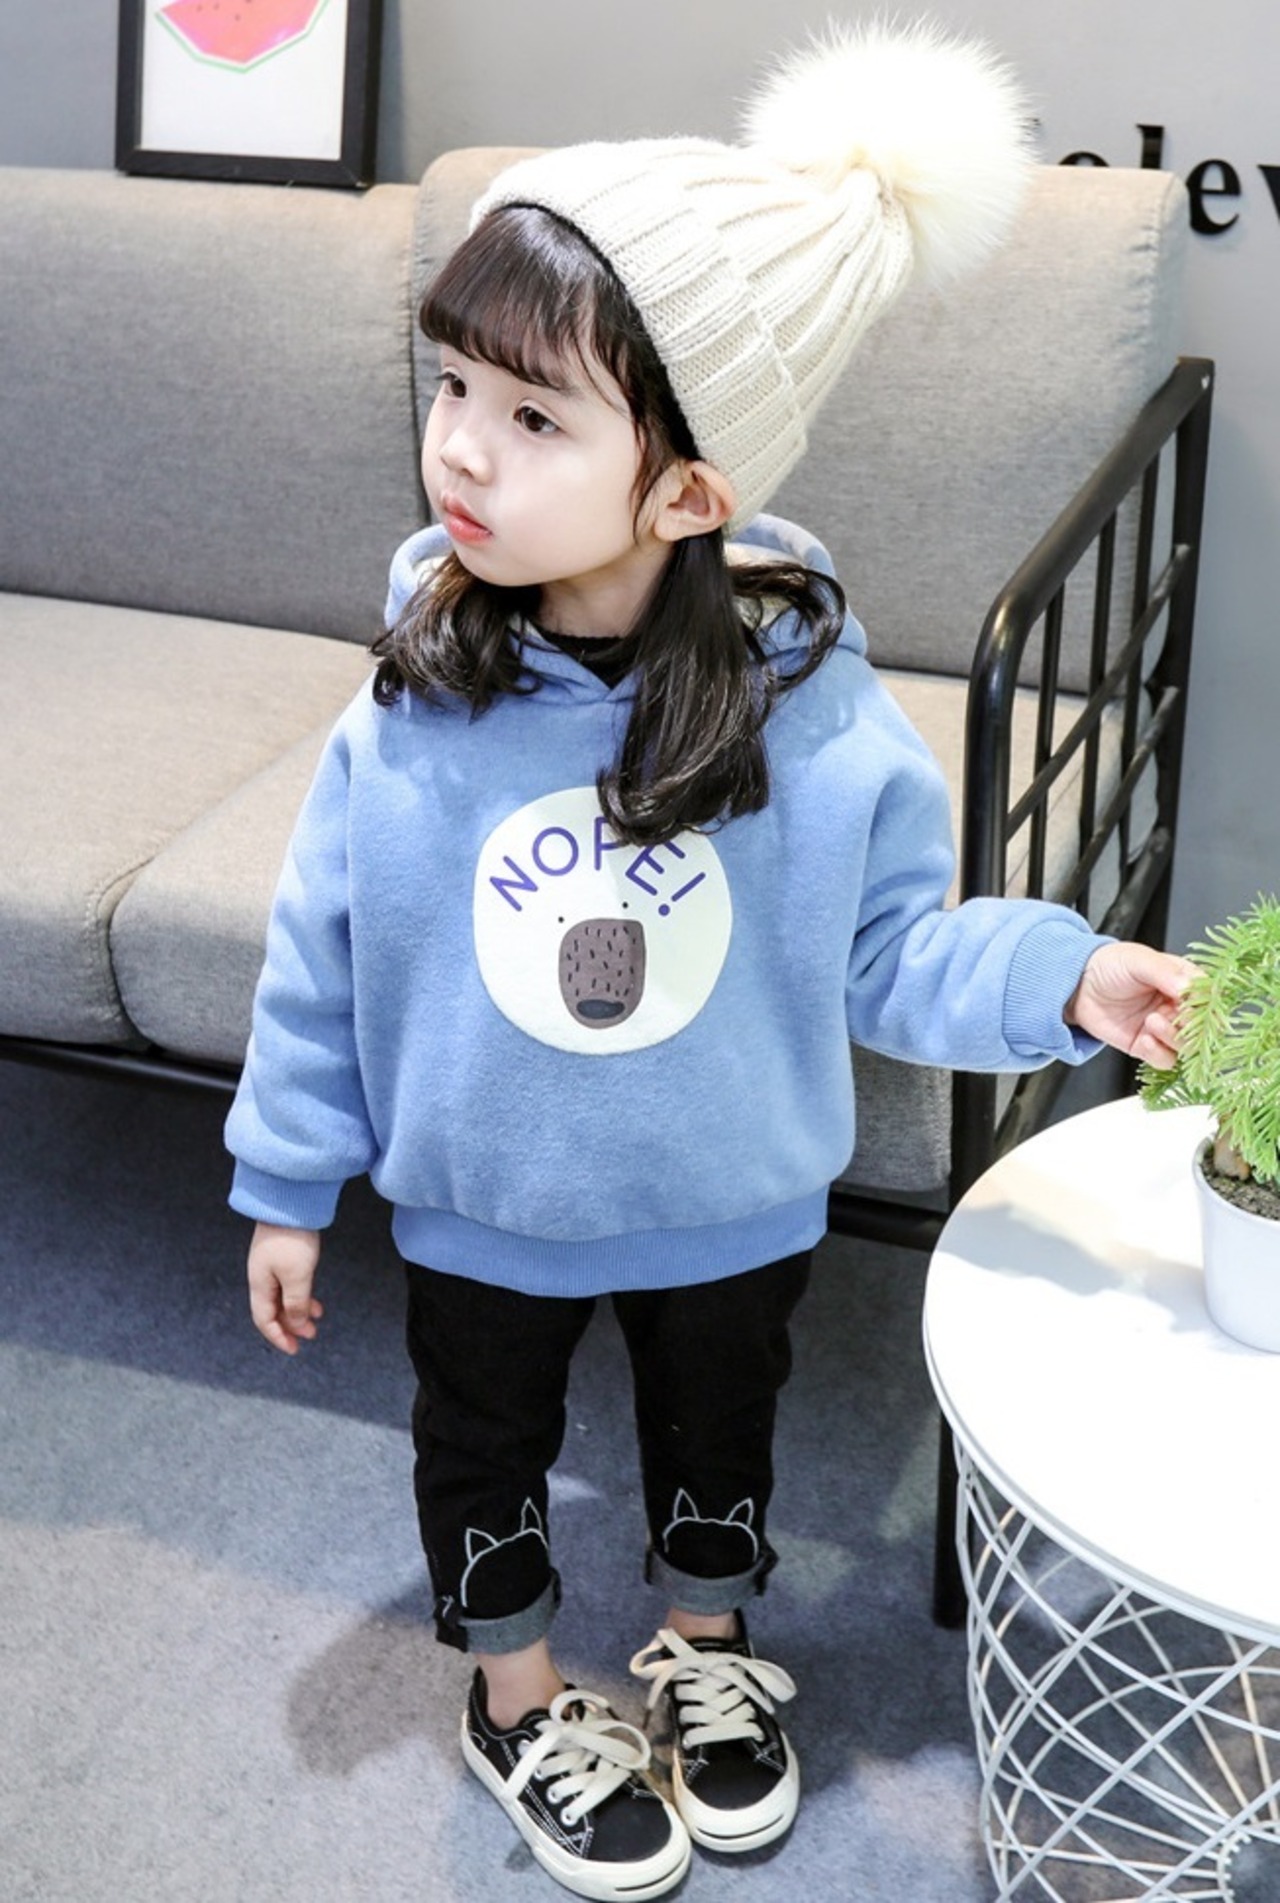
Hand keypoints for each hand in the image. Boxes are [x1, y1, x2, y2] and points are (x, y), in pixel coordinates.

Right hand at [247, 1222, 323, 1354]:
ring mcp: (271, 1266)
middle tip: (309, 1336)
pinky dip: (302, 1295)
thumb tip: (295, 1325)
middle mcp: (262, 1278)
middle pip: (273, 1310)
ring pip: (283, 1297)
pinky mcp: (282, 1255)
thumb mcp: (297, 1276)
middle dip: (290, 1326)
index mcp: (259, 1285)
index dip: (278, 1337)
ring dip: (299, 1310)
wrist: (289, 1202)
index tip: (293, 1349)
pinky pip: (289, 1284)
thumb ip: (296, 1303)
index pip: (264, 1320)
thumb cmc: (290, 1238)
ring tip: (316, 1319)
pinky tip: (314, 1299)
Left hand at [1064, 941, 1196, 1068]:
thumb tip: (1189, 988)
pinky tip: (1144, 1039)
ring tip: (1152, 1022)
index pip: (1210, 997)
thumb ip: (1165, 973)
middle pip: (1202, 1026)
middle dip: (1190, 1026)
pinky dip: (1157, 1053)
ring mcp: (1164, 1028)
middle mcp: (1178, 1006)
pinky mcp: (1147, 1045)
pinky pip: (1164, 1060)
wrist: (1077, 985)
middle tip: (1172, 1017)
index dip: (1206, 1005)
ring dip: (1173, 1038)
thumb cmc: (1109, 965)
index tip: (1193, 1006)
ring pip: (1186, 1046)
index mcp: (1184, 981)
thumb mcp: (1138, 960)